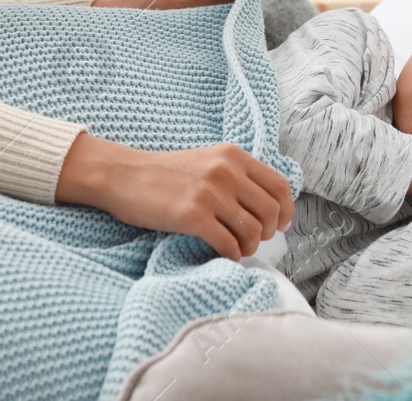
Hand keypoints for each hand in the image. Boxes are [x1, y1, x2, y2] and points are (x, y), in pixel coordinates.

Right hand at [55, 132, 294, 259]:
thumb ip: (239, 177)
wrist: (124, 175)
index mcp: (233, 155)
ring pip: (253, 231)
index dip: (287, 211)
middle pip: (271, 212)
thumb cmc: (167, 173)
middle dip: (268, 233)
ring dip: (249, 247)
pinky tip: (222, 253)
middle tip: (253, 240)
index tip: (281, 226)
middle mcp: (226, 171)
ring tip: (236, 248)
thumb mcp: (209, 160)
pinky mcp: (192, 216)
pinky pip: (228, 244)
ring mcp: (210, 193)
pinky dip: (231, 255)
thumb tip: (276, 210)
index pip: (280, 186)